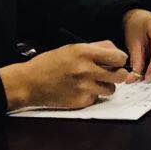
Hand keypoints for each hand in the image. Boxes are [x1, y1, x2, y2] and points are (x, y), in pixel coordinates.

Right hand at [0, 40, 132, 110]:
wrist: (29, 83)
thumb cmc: (51, 63)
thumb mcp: (73, 48)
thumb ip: (97, 48)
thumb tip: (117, 52)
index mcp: (85, 53)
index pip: (119, 57)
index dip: (120, 59)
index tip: (115, 61)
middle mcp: (86, 70)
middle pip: (121, 75)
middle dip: (118, 74)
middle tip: (110, 73)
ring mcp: (84, 87)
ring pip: (111, 89)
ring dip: (106, 86)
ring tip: (94, 82)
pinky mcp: (80, 101)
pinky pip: (97, 98)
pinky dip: (92, 95)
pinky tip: (81, 90)